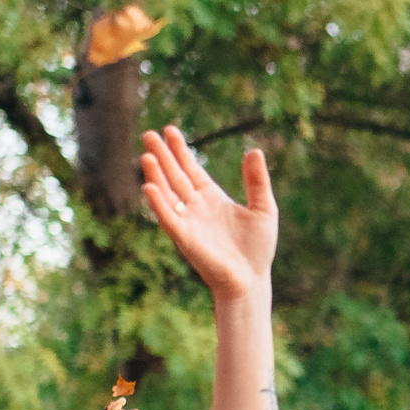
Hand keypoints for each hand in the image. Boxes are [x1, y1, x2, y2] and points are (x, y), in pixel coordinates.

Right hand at [140, 125, 276, 302]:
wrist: (251, 279)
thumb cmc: (258, 248)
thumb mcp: (263, 208)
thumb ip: (257, 181)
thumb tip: (254, 151)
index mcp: (212, 197)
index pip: (191, 169)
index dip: (181, 150)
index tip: (171, 130)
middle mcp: (196, 207)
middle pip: (175, 176)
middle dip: (163, 156)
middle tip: (149, 134)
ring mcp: (188, 221)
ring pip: (167, 193)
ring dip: (156, 175)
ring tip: (147, 155)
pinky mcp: (184, 238)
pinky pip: (167, 217)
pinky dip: (158, 203)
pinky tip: (149, 186)